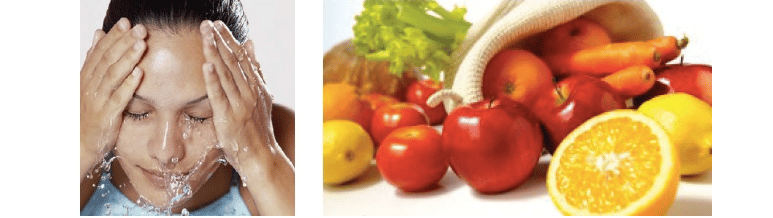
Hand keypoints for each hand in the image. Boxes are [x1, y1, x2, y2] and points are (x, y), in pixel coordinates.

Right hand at [80, 18, 146, 179]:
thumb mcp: (88, 83)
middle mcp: (90, 86)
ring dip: (128, 59)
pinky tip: (139, 73)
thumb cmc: (88, 113)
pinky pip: (118, 98)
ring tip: (140, 44)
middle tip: (139, 29)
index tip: (126, 23)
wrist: (78, 144)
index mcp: (86, 76)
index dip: (113, 36)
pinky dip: (128, 85)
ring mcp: (98, 100)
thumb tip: (98, 34)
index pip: (100, 51)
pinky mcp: (107, 115)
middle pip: (107, 60)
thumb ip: (94, 60)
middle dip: (123, 42)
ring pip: (113, 75)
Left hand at [199, 20, 293, 215]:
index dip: (229, 40)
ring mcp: (240, 104)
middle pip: (234, 61)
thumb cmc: (257, 129)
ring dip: (214, 53)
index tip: (218, 25)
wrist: (261, 157)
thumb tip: (250, 44)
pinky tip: (207, 66)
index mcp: (257, 86)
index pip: (242, 57)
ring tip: (205, 36)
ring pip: (226, 74)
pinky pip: (219, 96)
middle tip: (208, 23)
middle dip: (220, 41)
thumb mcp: (260, 96)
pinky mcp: (229, 118)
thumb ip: (254, 71)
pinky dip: (213, 80)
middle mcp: (250, 92)